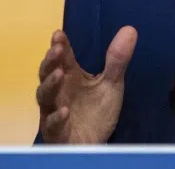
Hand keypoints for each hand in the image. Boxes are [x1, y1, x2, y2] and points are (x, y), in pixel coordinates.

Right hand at [36, 26, 137, 143]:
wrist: (94, 144)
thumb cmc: (97, 112)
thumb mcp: (111, 84)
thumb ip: (117, 60)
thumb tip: (130, 29)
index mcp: (70, 77)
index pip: (63, 58)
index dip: (59, 45)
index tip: (59, 33)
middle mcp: (58, 91)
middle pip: (47, 73)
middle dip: (51, 61)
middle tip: (57, 49)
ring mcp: (53, 111)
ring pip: (45, 96)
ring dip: (50, 84)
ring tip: (59, 73)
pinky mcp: (55, 132)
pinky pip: (52, 123)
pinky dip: (57, 116)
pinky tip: (65, 111)